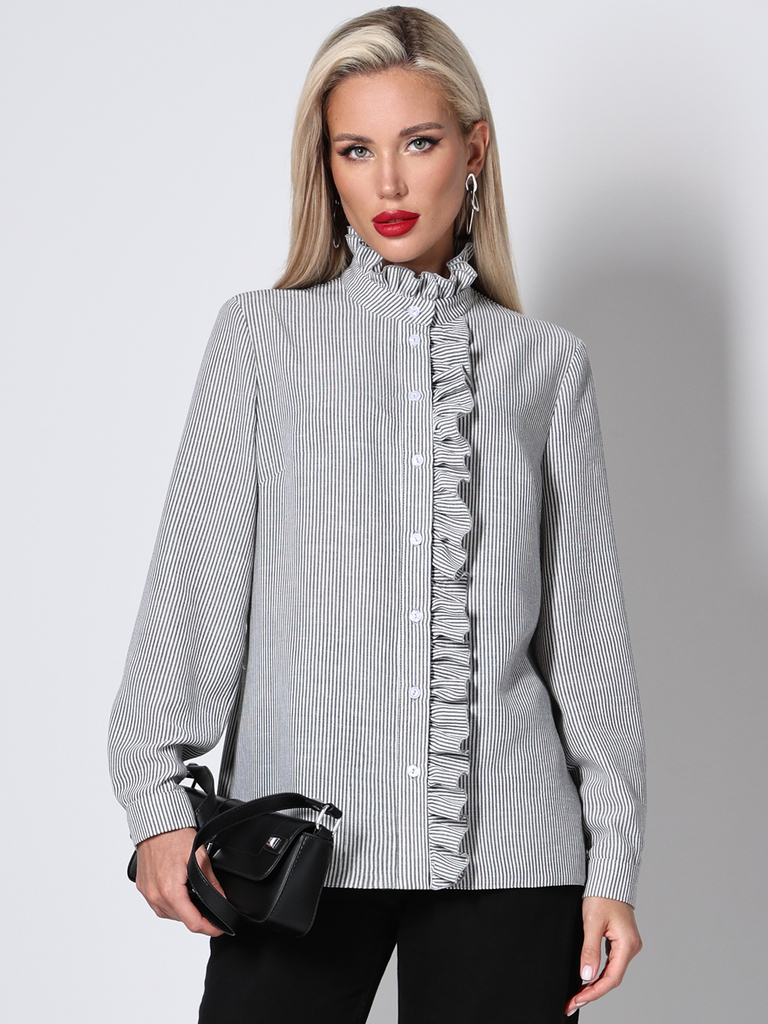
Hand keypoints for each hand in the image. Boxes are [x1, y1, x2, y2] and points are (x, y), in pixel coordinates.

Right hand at [135, 827, 225, 936]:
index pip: (192, 922)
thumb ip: (212, 883)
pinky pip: (157, 904)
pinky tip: (178, 894)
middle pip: (180, 920)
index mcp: (170, 891)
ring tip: (194, 902)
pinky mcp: (142, 886)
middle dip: (197, 918)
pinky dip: (170, 903)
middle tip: (211, 912)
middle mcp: (155, 895)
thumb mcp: (201, 858)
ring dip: (182, 912)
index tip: (218, 929)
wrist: (156, 823)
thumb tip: (221, 899)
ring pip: (167, 914)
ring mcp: (147, 892)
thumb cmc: (174, 835)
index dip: (209, 928)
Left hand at [565, 896, 642, 1016]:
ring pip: (612, 971)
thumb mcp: (592, 922)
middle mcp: (631, 947)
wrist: (609, 876)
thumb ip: (590, 949)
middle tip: (572, 1002)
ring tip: (577, 994)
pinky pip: (611, 962)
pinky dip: (599, 971)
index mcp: (627, 944)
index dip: (594, 992)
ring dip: (595, 983)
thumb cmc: (602, 895)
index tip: (577, 1000)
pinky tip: (587, 977)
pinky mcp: (621, 940)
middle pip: (612, 978)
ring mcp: (627, 944)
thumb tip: (587, 975)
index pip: (611, 978)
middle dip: (592, 991)